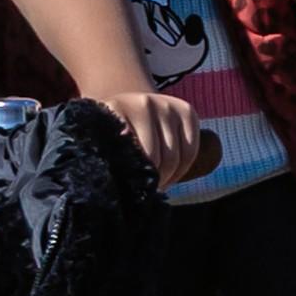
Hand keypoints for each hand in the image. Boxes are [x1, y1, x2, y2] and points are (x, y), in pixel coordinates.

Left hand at [88, 87, 213, 185]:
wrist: (128, 106)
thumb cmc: (113, 133)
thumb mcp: (103, 143)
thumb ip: (107, 159)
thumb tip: (112, 191)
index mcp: (116, 110)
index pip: (137, 157)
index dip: (138, 179)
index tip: (135, 190)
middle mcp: (143, 103)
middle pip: (159, 158)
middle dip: (156, 179)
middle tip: (148, 190)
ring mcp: (167, 105)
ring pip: (177, 157)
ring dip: (170, 176)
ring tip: (158, 182)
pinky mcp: (186, 110)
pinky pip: (191, 149)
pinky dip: (185, 167)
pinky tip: (172, 173)